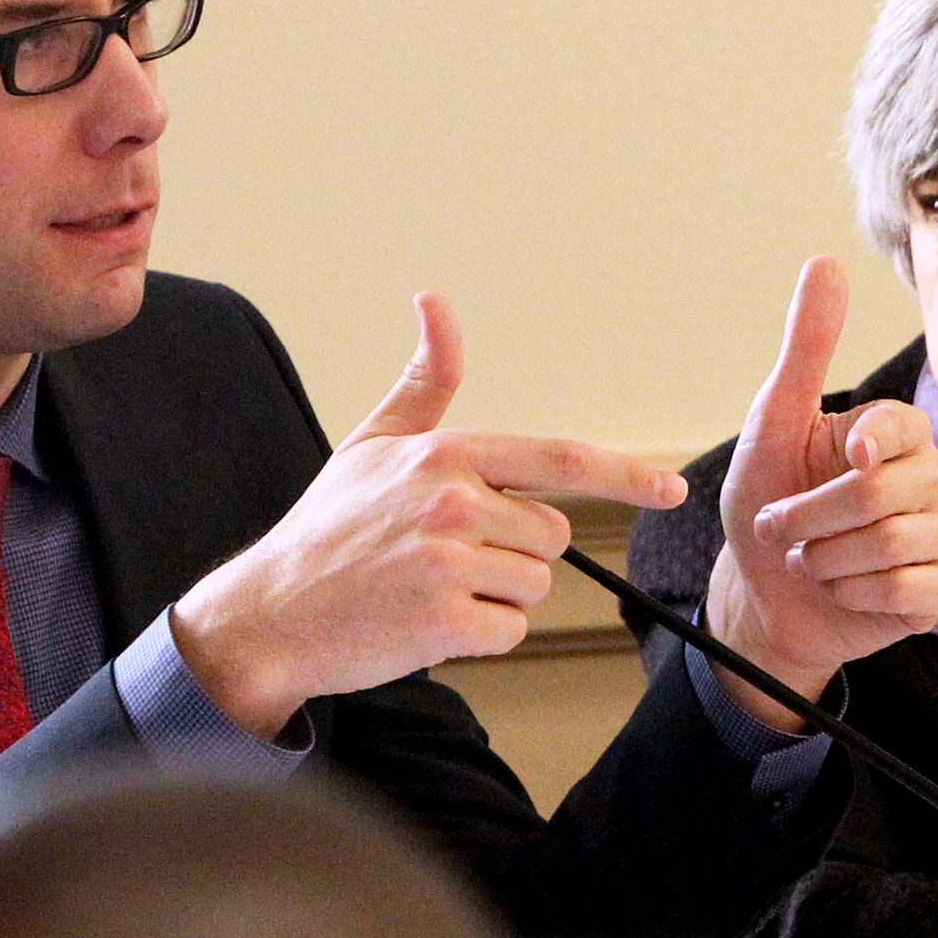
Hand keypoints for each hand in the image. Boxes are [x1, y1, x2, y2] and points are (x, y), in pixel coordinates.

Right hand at [173, 293, 683, 737]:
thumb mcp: (372, 442)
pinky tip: (422, 622)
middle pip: (552, 538)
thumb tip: (436, 301)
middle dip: (514, 554)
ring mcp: (448, 564)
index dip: (626, 475)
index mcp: (445, 455)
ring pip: (533, 586)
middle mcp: (451, 502)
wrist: (266, 614)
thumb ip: (426, 382)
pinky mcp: (444, 623)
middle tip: (441, 557)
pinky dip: (477, 636)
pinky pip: (509, 631)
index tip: (671, 487)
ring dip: (492, 597)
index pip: (560, 459)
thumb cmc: (328, 528)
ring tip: (425, 587)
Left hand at [702, 257, 937, 728]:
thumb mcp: (774, 423)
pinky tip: (840, 590)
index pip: (899, 426)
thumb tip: (826, 261)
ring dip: (827, 558)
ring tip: (809, 559)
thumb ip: (807, 347)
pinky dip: (854, 594)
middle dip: (814, 516)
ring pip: (896, 543)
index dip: (864, 445)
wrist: (768, 594)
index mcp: (898, 432)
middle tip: (781, 528)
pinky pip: (909, 590)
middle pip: (886, 492)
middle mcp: (933, 477)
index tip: (842, 455)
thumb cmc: (771, 502)